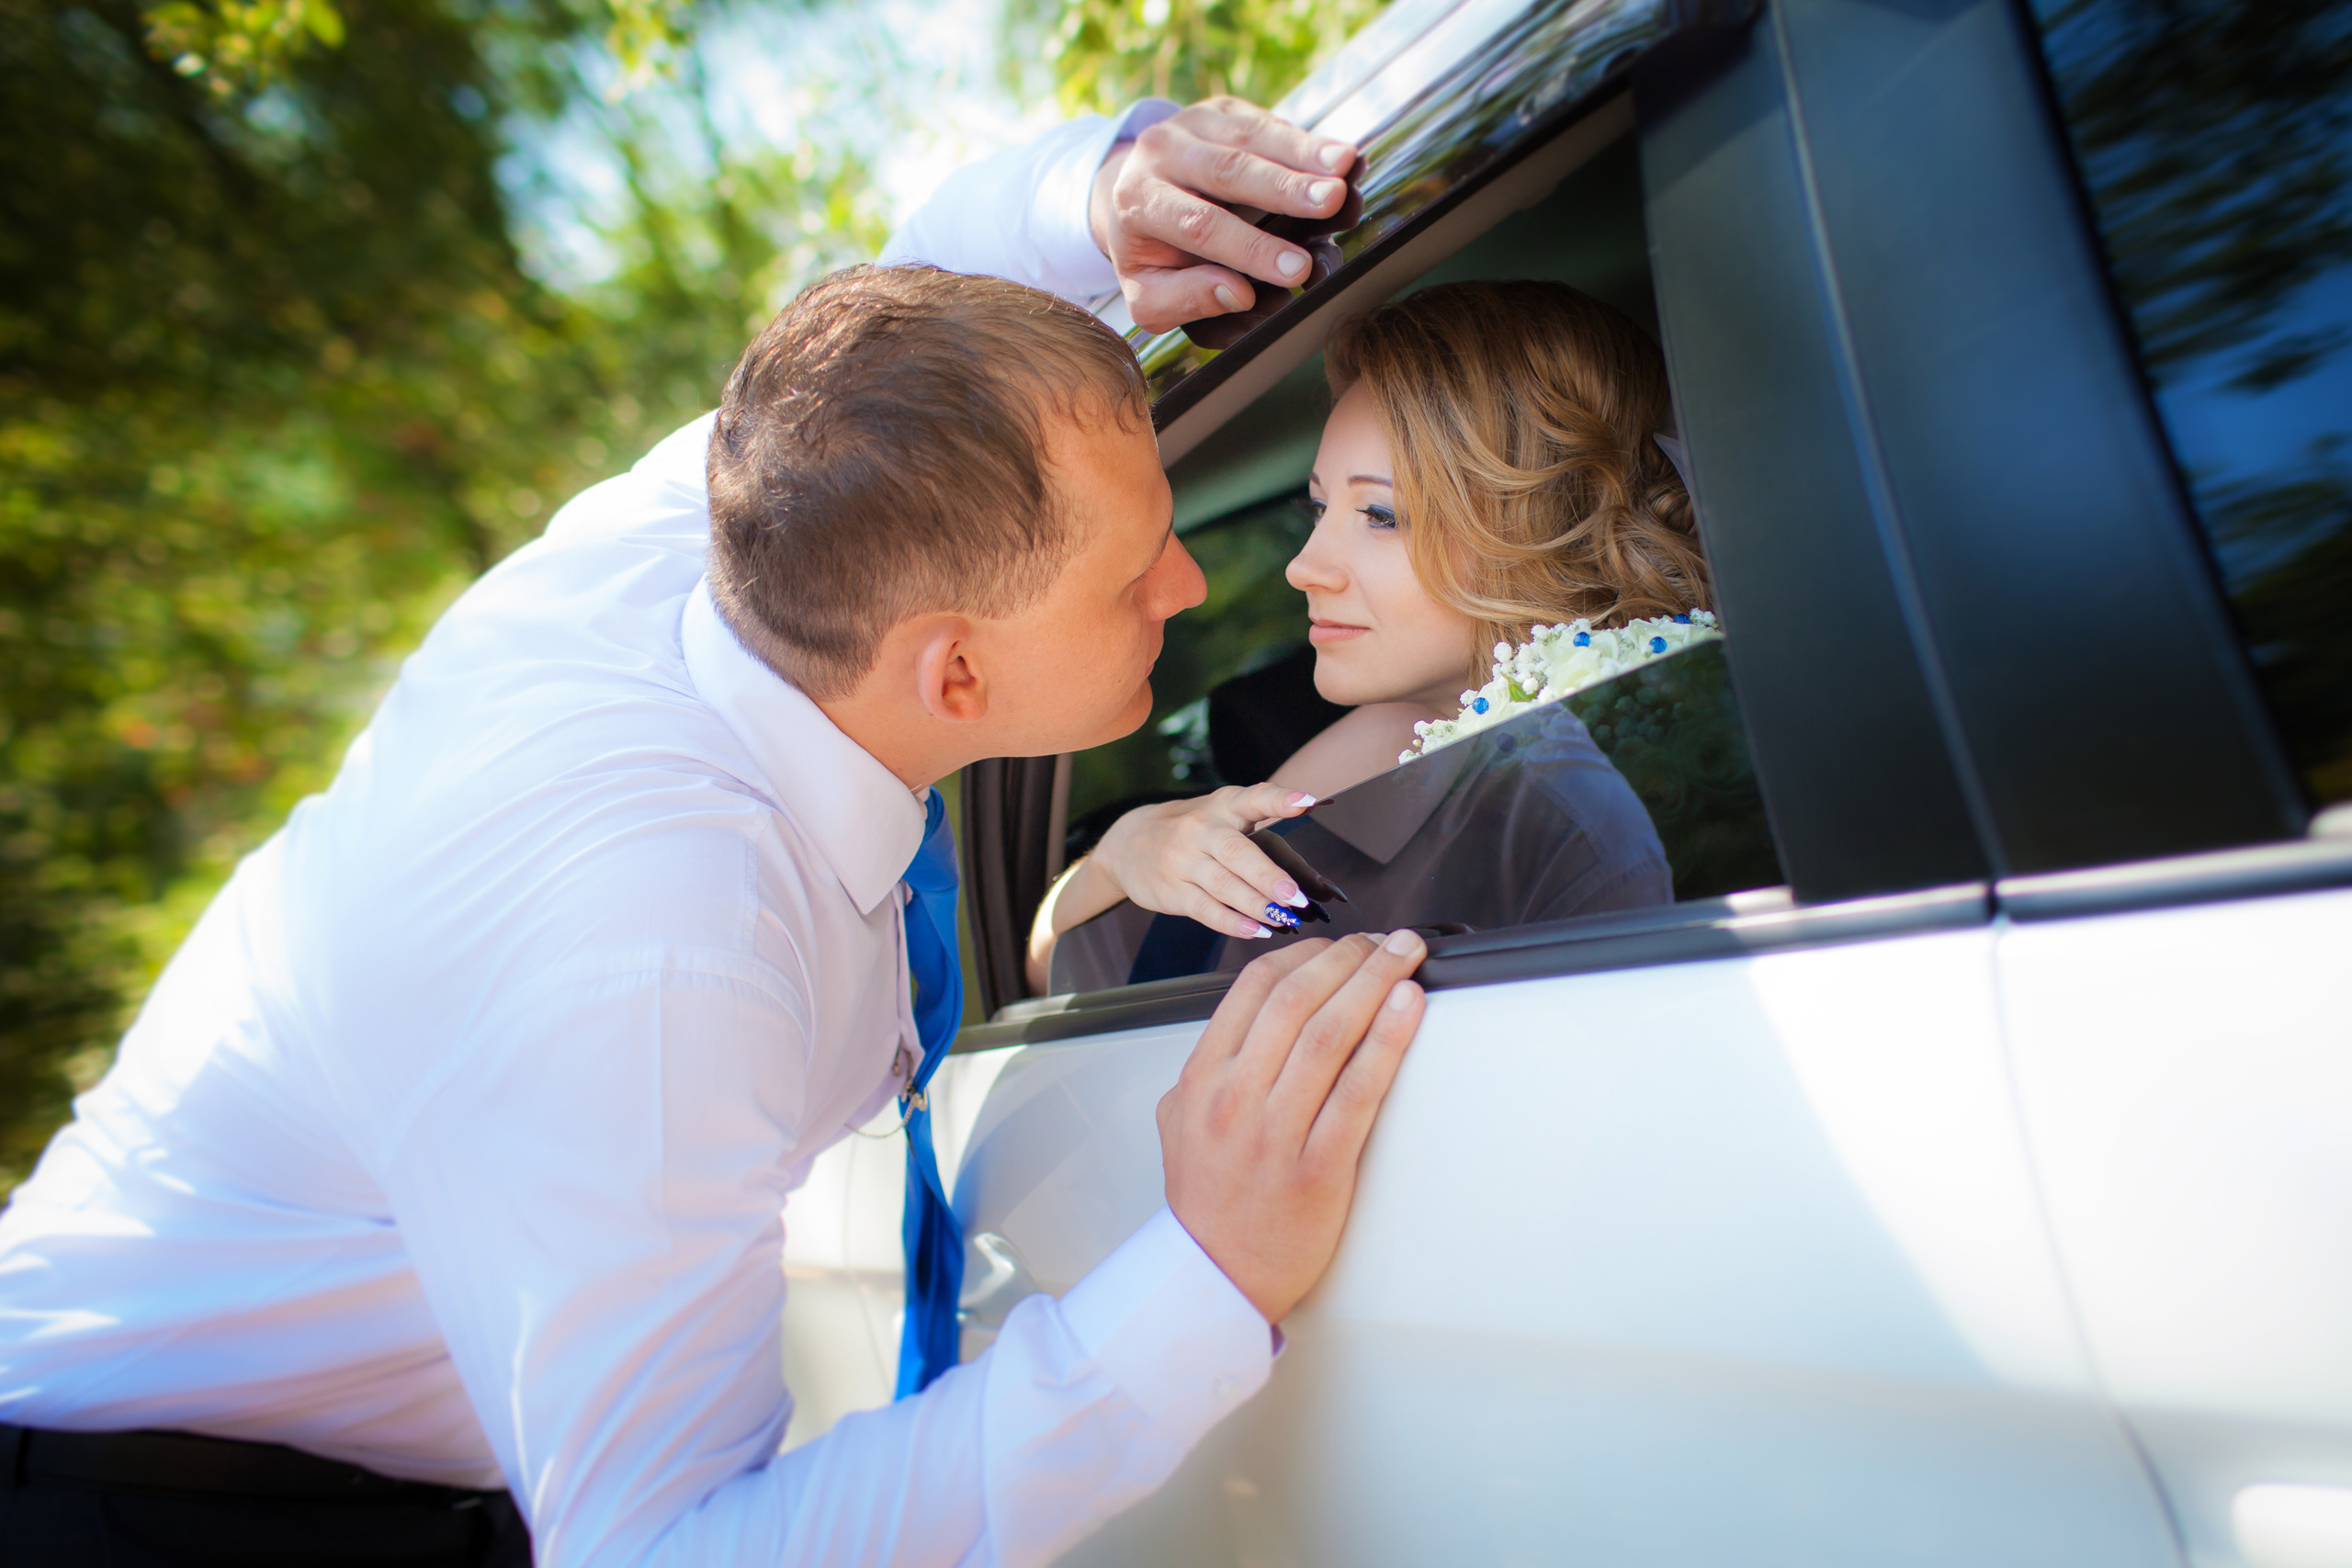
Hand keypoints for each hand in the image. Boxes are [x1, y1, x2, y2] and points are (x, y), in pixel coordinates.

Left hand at [1090, 97, 1359, 333]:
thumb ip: (1186, 299)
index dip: (1250, 248)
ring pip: (1251, 136)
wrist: (1130, 193)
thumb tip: (1240, 294)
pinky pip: (1267, 123)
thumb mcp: (1147, 294)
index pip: (1199, 225)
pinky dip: (1308, 141)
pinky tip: (1343, 156)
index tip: (1296, 270)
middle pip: (1227, 169)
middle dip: (1284, 187)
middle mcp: (1159, 152)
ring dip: (1305, 152)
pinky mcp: (1222, 111)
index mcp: (1137, 200)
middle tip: (1332, 201)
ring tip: (1347, 167)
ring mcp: (1191, 124)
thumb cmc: (1149, 255)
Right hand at [1093, 781, 1317, 938]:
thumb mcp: (1222, 817)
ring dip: (1256, 904)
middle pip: (1238, 853)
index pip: (1254, 798)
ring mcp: (1183, 861)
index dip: (1280, 800)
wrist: (1127, 842)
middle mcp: (1202, 830)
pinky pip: (1205, 908)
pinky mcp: (1172, 890)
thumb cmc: (1195, 831)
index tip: (1307, 801)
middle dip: (1268, 876)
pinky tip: (1254, 931)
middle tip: (1296, 897)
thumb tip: (1320, 879)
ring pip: (1223, 885)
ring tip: (1284, 920)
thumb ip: (1266, 836)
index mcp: (1223, 806)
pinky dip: (1231, 922)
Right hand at [1159, 932, 1427, 1322]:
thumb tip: (1239, 1027)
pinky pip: (1359, 1091)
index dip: (1306, 954)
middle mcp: (1234, 1098)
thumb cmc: (1206, 1204)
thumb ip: (1201, 1071)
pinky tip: (1408, 1008)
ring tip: (1407, 956)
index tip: (1340, 944)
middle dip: (1350, 957)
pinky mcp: (1318, 1169)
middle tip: (1388, 940)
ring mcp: (1275, 1133)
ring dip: (1375, 982)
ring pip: (1329, 1034)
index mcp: (1202, 1079)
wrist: (1215, 1279)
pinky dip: (1387, 1041)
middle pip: (1298, 999)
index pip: (1253, 988)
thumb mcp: (1176, 1124)